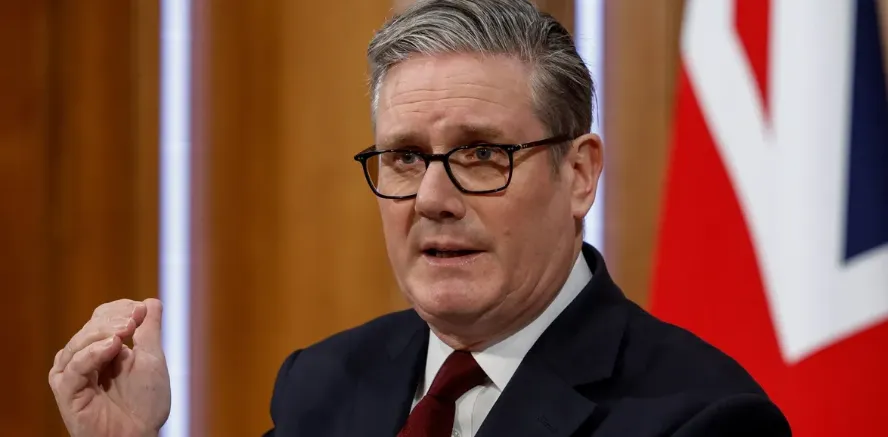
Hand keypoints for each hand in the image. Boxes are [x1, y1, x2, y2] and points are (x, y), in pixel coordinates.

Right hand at [49, 298, 170, 436]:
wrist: (140, 435)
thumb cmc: (146, 404)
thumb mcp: (152, 359)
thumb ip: (149, 331)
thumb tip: (151, 301)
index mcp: (102, 350)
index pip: (101, 317)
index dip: (120, 309)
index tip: (141, 309)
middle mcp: (83, 360)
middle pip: (89, 328)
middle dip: (113, 320)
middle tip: (134, 321)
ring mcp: (73, 376)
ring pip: (77, 344)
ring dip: (102, 333)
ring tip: (125, 333)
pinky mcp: (67, 393)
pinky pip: (73, 367)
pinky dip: (91, 353)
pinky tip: (112, 346)